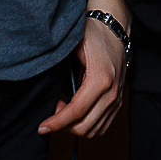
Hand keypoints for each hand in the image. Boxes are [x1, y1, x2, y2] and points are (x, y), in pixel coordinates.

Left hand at [41, 0, 128, 137]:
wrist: (114, 29)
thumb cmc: (92, 34)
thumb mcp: (72, 46)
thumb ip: (59, 66)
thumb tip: (41, 85)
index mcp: (100, 78)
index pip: (76, 111)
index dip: (57, 122)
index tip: (42, 127)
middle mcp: (112, 92)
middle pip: (84, 127)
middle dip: (64, 124)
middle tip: (54, 108)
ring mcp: (117, 99)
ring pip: (93, 130)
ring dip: (75, 125)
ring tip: (64, 108)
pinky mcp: (118, 102)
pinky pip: (102, 126)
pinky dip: (86, 124)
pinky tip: (76, 111)